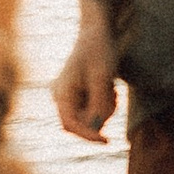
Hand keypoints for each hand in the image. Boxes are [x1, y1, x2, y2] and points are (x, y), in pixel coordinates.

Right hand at [52, 21, 120, 140]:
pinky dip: (104, 104)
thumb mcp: (102, 77)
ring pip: (89, 118)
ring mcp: (68, 96)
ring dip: (105, 109)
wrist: (97, 32)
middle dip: (100, 116)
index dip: (88, 135)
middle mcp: (60, 97)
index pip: (71, 124)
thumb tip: (97, 126)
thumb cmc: (98, 51)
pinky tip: (109, 88)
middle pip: (80, 123)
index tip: (107, 141)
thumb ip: (99, 103)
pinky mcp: (77, 95)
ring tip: (111, 88)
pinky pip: (92, 110)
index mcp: (61, 92)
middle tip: (113, 95)